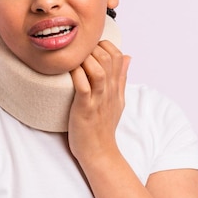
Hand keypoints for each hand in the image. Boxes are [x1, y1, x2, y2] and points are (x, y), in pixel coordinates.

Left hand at [67, 40, 130, 162]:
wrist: (99, 152)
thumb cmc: (104, 125)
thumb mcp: (118, 100)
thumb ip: (121, 78)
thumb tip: (129, 56)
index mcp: (116, 87)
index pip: (118, 55)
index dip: (104, 45)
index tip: (88, 46)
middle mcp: (109, 92)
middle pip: (108, 59)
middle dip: (92, 48)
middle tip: (76, 50)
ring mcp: (98, 101)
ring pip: (99, 71)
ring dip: (86, 60)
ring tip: (73, 57)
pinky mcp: (85, 110)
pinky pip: (84, 88)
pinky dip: (77, 76)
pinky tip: (69, 70)